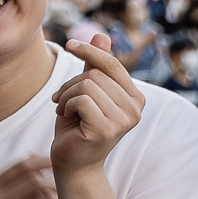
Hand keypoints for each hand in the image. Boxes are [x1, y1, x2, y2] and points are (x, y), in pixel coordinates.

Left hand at [51, 33, 146, 172]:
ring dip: (66, 95)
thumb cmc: (77, 126)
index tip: (69, 44)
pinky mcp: (107, 129)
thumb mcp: (86, 92)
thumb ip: (95, 68)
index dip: (90, 51)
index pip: (112, 64)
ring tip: (64, 110)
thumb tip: (101, 35)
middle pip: (95, 74)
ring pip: (87, 85)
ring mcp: (123, 120)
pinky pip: (81, 99)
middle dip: (70, 85)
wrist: (72, 163)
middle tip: (62, 101)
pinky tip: (66, 118)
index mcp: (135, 97)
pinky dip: (66, 105)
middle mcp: (135, 108)